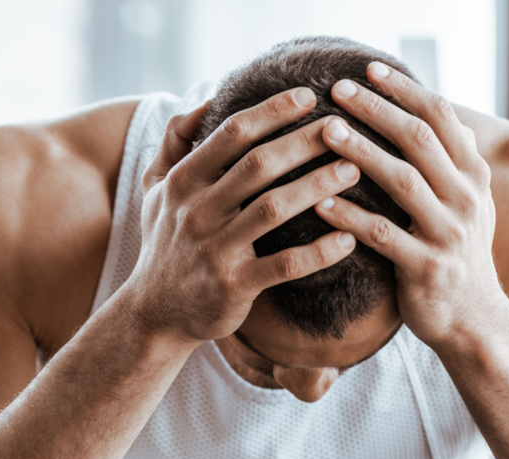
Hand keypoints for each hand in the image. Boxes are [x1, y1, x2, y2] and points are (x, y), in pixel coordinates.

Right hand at [134, 88, 360, 345]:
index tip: (310, 95)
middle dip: (305, 142)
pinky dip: (319, 252)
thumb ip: (173, 143)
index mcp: (182, 183)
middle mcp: (197, 212)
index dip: (272, 111)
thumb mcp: (154, 191)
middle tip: (346, 127)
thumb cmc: (166, 243)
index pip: (230, 135)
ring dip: (318, 186)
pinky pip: (284, 265)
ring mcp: (215, 250)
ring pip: (274, 209)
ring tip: (354, 170)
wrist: (154, 312)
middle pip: (258, 165)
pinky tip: (348, 239)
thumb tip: (206, 100)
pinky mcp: (233, 286)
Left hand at [315, 62, 503, 348]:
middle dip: (377, 111)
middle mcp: (465, 197)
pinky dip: (350, 216)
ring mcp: (448, 233)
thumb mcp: (460, 202)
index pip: (440, 118)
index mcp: (472, 176)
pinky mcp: (426, 268)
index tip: (368, 70)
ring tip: (324, 132)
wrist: (472, 319)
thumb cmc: (450, 253)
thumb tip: (424, 114)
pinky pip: (383, 236)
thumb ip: (444, 163)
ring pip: (402, 181)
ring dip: (361, 152)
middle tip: (337, 91)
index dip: (404, 91)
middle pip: (419, 141)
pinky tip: (319, 202)